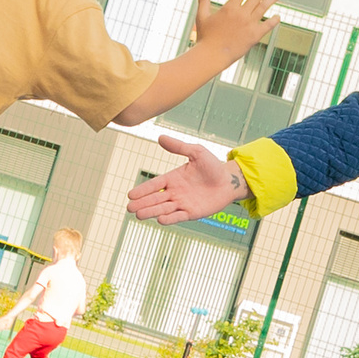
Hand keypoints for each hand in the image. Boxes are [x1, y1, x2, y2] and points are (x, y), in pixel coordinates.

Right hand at [126, 133, 246, 224]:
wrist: (229, 181)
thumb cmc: (213, 166)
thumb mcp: (196, 152)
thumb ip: (179, 146)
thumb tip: (160, 137)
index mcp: (173, 178)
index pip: (154, 185)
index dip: (143, 190)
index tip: (130, 195)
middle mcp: (175, 192)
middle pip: (155, 199)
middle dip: (142, 203)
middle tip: (129, 208)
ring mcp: (183, 203)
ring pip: (163, 209)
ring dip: (151, 212)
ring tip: (138, 215)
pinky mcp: (192, 213)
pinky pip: (178, 216)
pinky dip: (169, 219)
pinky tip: (159, 220)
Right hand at [192, 0, 278, 59]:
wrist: (212, 55)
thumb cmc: (205, 37)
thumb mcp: (202, 16)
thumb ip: (204, 0)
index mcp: (229, 8)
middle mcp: (241, 14)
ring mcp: (249, 25)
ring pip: (263, 8)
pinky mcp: (255, 36)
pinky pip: (267, 26)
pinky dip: (274, 20)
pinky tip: (278, 16)